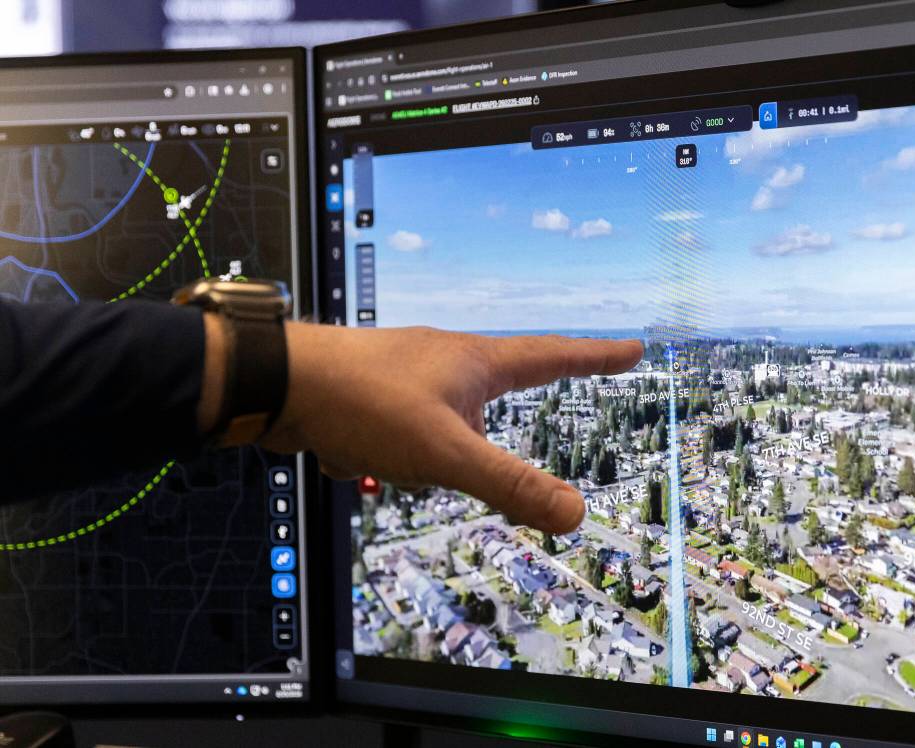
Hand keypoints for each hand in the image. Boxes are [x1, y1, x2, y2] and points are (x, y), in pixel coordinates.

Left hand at [260, 323, 641, 532]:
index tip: (630, 348)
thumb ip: (509, 484)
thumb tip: (574, 514)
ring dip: (420, 457)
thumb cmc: (362, 401)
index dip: (597, 356)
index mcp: (475, 362)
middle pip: (494, 399)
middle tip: (506, 415)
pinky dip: (383, 457)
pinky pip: (399, 440)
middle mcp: (446, 364)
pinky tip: (354, 456)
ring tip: (384, 452)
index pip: (554, 355)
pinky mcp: (376, 400)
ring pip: (441, 431)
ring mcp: (409, 380)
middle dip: (493, 425)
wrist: (275, 386)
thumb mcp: (446, 451)